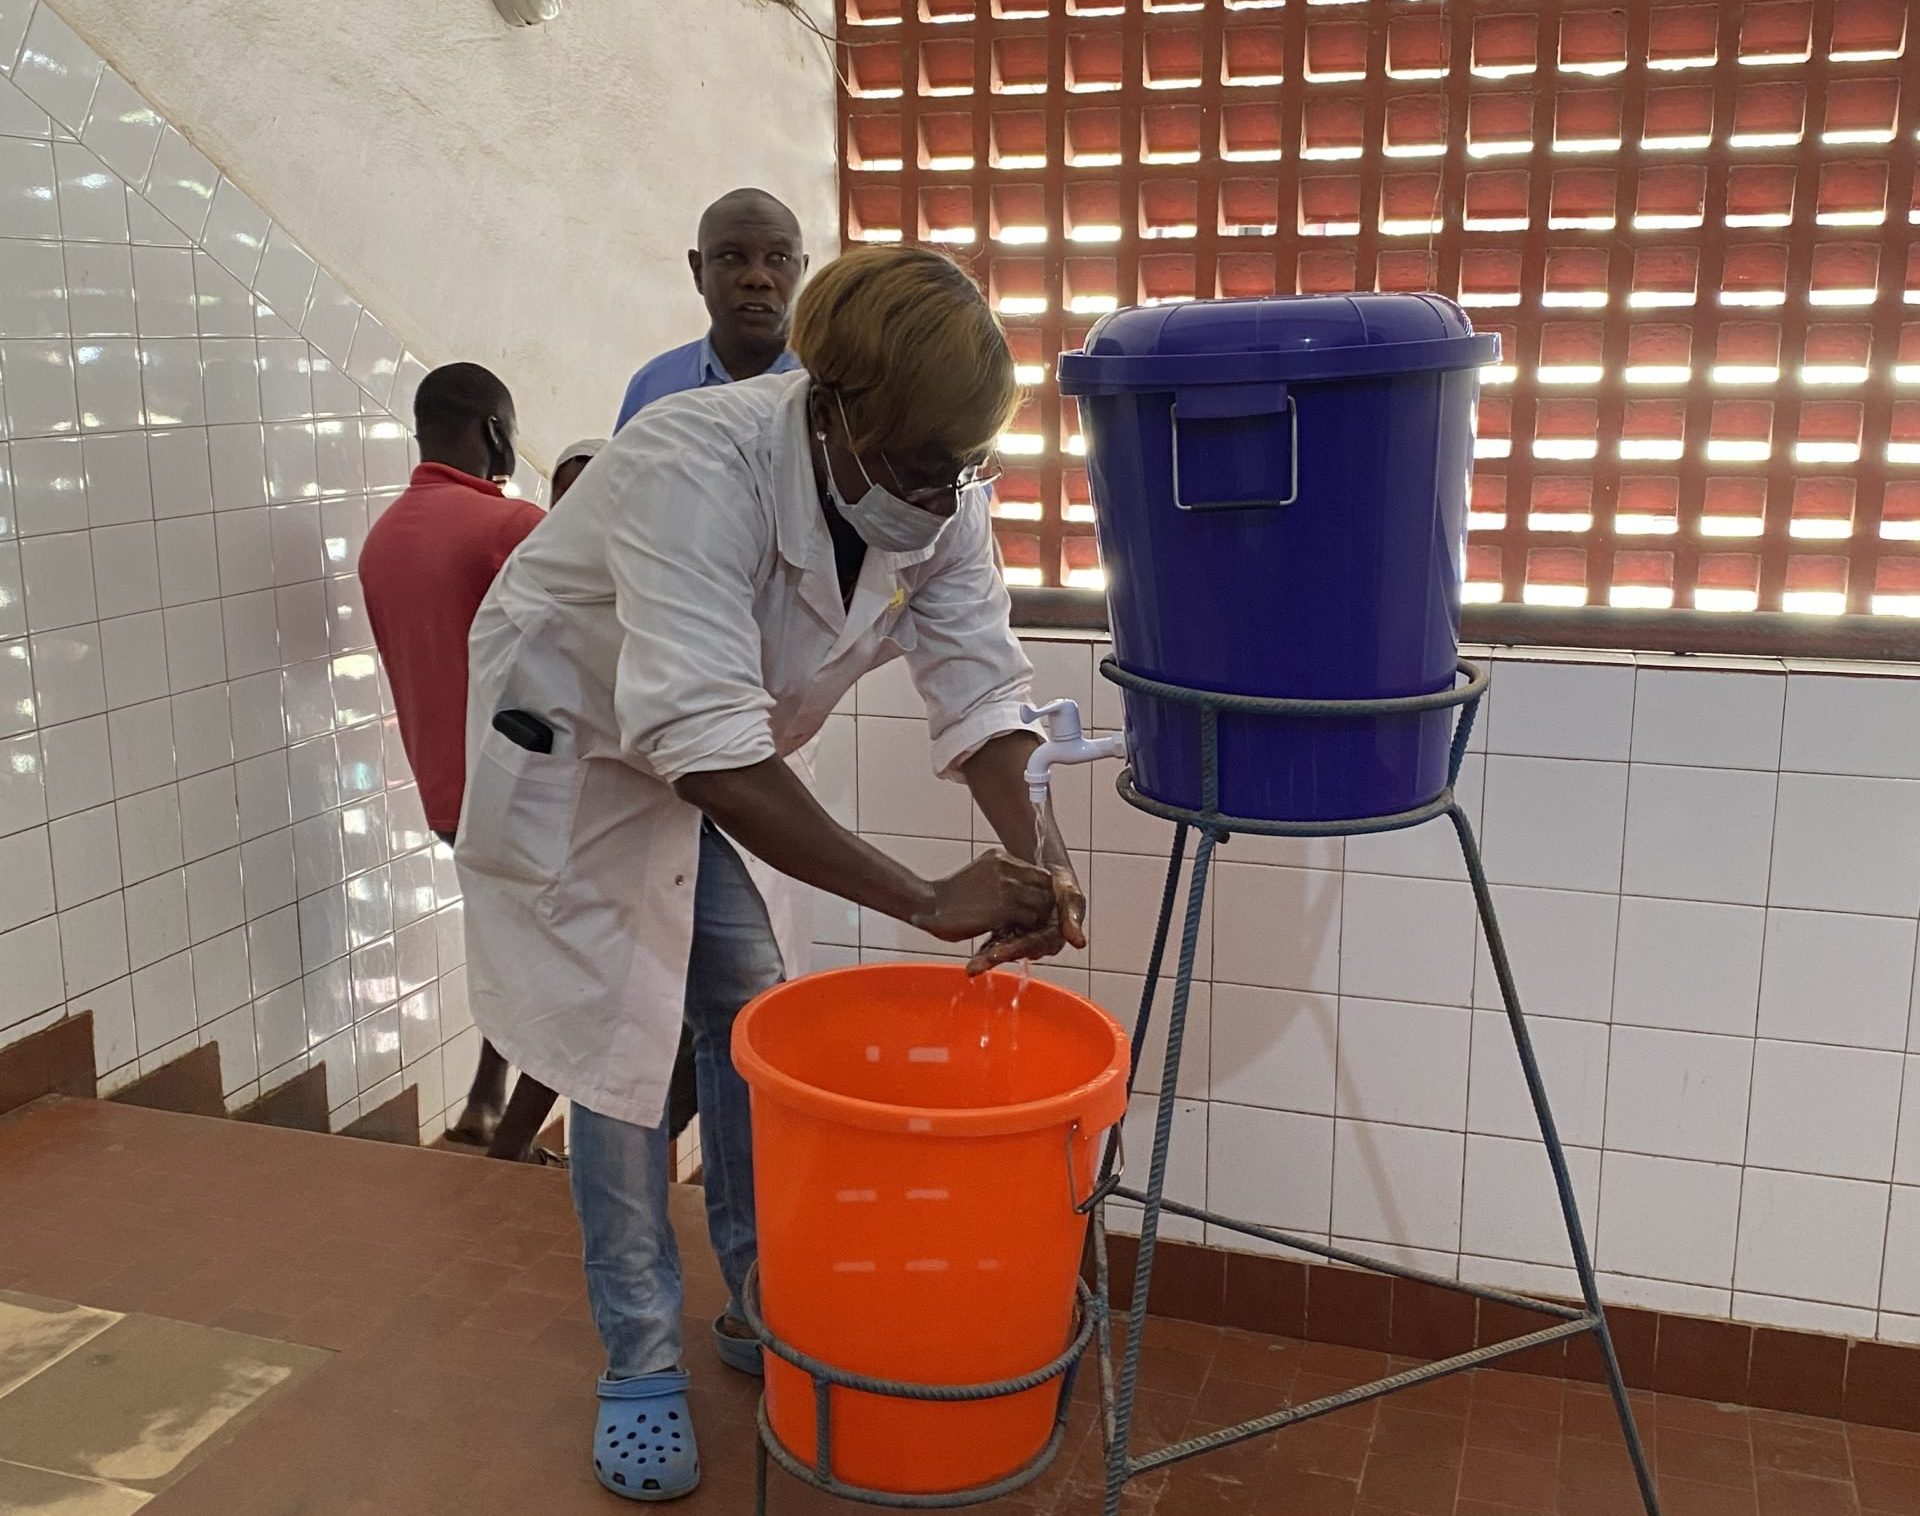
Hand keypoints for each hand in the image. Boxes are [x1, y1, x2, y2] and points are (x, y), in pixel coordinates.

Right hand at [912, 849, 1054, 943]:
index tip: (1035, 906)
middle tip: (1036, 920)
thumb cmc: (951, 896)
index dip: (1041, 892)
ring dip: (1037, 918)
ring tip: (1026, 929)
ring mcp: (1006, 886)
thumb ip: (1001, 876)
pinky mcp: (1004, 908)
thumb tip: (1022, 889)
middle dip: (1045, 904)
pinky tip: (1016, 934)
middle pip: (1046, 886)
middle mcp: (1006, 867)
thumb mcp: (979, 873)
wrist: (928, 904)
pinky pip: (1030, 919)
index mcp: (1000, 857)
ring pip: (1042, 903)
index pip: (1039, 873)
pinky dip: (1027, 929)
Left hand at [967, 858, 1086, 974]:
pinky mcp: (1010, 932)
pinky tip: (970, 955)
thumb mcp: (1070, 896)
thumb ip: (1073, 917)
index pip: (1031, 945)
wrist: (1045, 871)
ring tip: (972, 966)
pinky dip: (984, 947)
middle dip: (995, 958)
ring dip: (986, 959)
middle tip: (976, 966)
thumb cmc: (1062, 884)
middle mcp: (1037, 943)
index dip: (1013, 950)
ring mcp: (1021, 938)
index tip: (995, 955)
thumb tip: (1079, 942)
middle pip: (1014, 951)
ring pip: (1003, 950)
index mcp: (1053, 938)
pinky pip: (995, 941)